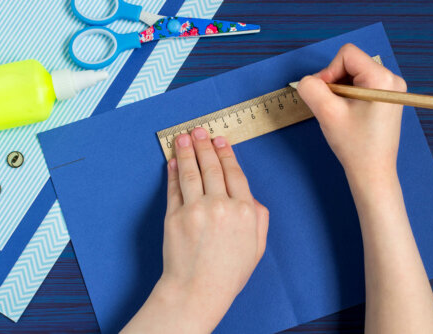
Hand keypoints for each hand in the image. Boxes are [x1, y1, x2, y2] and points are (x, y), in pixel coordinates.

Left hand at [123, 127, 268, 332]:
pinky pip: (174, 188)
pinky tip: (173, 161)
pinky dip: (173, 172)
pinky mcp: (174, 216)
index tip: (219, 140)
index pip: (234, 173)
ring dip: (187, 151)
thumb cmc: (229, 272)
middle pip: (211, 167)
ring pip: (191, 172)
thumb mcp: (257, 247)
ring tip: (183, 137)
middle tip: (199, 131)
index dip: (225, 153)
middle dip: (205, 145)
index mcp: (244, 211)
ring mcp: (195, 209)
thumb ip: (259, 218)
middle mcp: (220, 205)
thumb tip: (249, 196)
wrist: (198, 291)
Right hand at [297, 43, 406, 180]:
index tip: (325, 96)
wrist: (372, 172)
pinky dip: (346, 96)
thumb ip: (311, 89)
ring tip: (339, 113)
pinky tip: (347, 115)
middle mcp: (391, 79)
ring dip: (339, 91)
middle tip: (330, 107)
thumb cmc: (354, 145)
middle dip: (334, 82)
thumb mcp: (326, 113)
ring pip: (353, 75)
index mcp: (381, 78)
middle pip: (350, 63)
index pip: (346, 54)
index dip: (328, 72)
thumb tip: (306, 81)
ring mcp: (390, 89)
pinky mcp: (385, 99)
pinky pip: (359, 85)